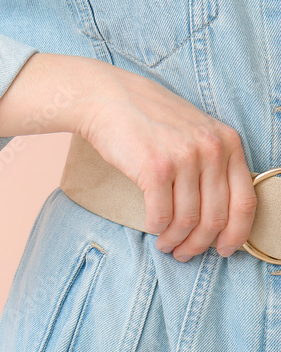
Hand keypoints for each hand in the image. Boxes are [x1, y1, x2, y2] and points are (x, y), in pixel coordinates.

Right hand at [75, 65, 256, 261]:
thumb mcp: (194, 130)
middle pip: (216, 217)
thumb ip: (212, 161)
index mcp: (228, 142)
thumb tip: (219, 211)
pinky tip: (152, 228)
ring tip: (166, 245)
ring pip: (188, 220)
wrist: (106, 98)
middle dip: (200, 244)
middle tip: (186, 253)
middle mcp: (211, 149)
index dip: (237, 234)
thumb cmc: (146, 117)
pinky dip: (157, 228)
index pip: (245, 202)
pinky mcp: (155, 168)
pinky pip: (161, 215)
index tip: (224, 249)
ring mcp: (183, 158)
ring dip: (176, 240)